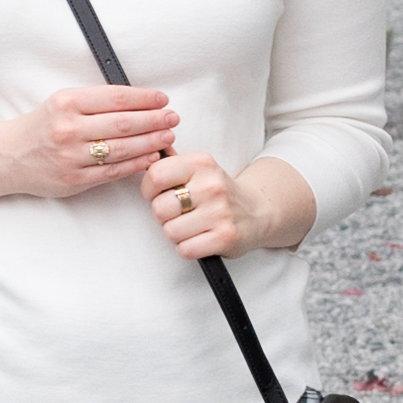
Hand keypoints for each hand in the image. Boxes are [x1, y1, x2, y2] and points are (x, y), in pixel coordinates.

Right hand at [21, 84, 174, 201]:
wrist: (9, 156)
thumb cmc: (41, 126)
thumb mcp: (61, 102)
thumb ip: (95, 101)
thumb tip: (139, 102)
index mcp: (66, 102)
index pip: (116, 98)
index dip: (145, 98)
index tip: (162, 99)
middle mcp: (68, 128)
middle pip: (123, 123)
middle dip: (154, 120)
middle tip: (173, 118)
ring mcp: (71, 157)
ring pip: (122, 148)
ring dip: (151, 142)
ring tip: (168, 136)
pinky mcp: (74, 180)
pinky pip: (113, 171)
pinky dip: (136, 164)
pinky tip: (150, 157)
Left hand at [143, 150, 313, 261]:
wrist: (257, 212)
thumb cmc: (217, 193)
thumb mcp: (198, 169)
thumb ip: (171, 163)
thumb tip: (145, 153)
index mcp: (201, 163)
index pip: (155, 175)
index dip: (149, 190)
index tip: (158, 194)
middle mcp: (212, 185)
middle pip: (159, 208)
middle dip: (163, 215)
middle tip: (177, 214)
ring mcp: (220, 212)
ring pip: (170, 232)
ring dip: (176, 234)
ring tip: (191, 226)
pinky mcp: (225, 237)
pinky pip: (185, 249)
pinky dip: (188, 248)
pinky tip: (199, 238)